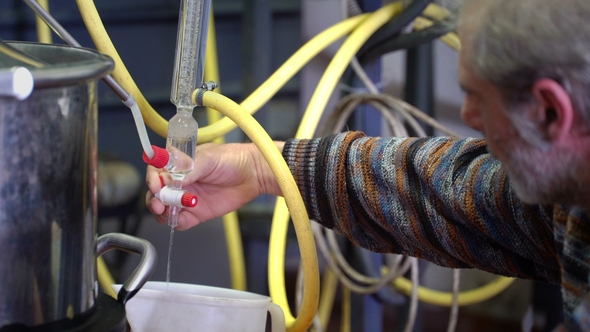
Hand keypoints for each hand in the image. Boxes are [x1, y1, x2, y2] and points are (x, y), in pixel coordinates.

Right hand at [145, 142, 282, 229]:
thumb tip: (169, 178)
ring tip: (169, 211)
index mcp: (178, 164)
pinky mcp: (197, 213)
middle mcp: (179, 181)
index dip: (152, 178)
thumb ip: (188, 168)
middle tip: (159, 203)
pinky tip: (183, 218)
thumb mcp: (209, 158)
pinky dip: (177, 222)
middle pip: (156, 193)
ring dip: (162, 212)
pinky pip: (180, 222)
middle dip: (154, 199)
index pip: (156, 170)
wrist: (253, 175)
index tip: (156, 184)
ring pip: (165, 209)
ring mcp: (186, 198)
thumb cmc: (232, 159)